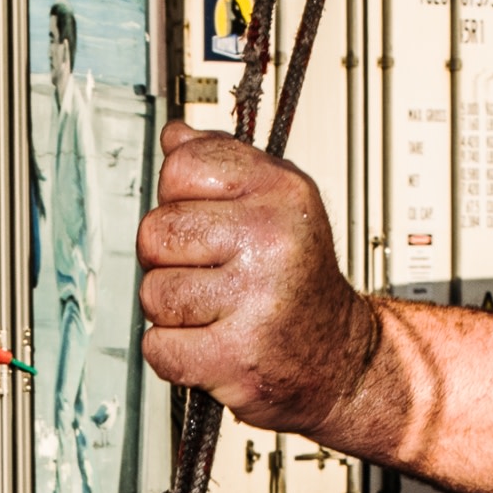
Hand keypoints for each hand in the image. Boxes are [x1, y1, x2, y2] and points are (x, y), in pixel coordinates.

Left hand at [135, 123, 380, 438]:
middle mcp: (272, 240)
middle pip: (155, 233)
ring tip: (214, 310)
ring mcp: (256, 300)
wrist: (338, 357)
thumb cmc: (299, 278)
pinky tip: (211, 342)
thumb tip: (176, 136)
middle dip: (167, 259)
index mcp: (281, 191)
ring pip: (154, 294)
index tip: (202, 219)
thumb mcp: (278, 203)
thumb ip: (223, 163)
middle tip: (207, 273)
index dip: (176, 197)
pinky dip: (175, 353)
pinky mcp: (236, 356)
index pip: (180, 168)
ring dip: (172, 310)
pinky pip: (159, 346)